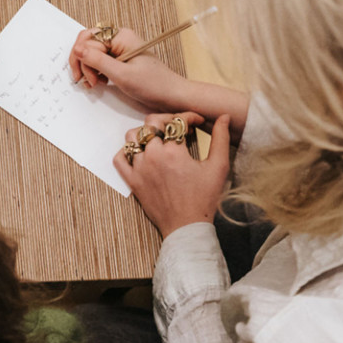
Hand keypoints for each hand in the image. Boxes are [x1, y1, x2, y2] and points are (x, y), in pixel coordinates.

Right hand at [68, 27, 194, 115]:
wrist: (172, 96)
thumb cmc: (153, 85)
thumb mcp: (122, 75)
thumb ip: (98, 61)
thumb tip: (77, 49)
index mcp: (121, 36)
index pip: (88, 40)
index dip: (83, 60)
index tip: (87, 78)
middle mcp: (119, 39)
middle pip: (87, 43)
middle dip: (83, 62)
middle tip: (86, 81)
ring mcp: (119, 48)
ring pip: (91, 52)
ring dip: (88, 68)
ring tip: (94, 83)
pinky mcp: (120, 59)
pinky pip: (99, 59)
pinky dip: (95, 71)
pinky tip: (100, 82)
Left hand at [114, 112, 231, 237]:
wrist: (186, 226)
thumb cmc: (204, 198)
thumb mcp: (218, 167)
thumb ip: (221, 139)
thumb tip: (223, 117)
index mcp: (173, 152)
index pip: (177, 121)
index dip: (189, 117)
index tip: (197, 122)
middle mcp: (152, 156)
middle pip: (152, 123)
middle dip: (167, 120)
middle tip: (179, 126)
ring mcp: (139, 168)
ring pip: (133, 137)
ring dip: (145, 132)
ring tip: (159, 137)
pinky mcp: (132, 180)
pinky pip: (119, 159)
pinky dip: (126, 151)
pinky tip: (141, 153)